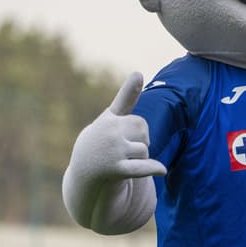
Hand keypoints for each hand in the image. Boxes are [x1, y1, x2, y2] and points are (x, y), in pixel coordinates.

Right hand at [62, 72, 166, 233]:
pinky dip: (152, 168)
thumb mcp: (109, 119)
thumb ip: (125, 99)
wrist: (83, 174)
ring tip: (122, 159)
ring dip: (140, 157)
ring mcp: (112, 151)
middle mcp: (109, 132)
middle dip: (141, 138)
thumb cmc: (100, 140)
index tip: (138, 75)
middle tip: (126, 147)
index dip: (131, 90)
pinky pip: (141, 167)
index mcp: (108, 119)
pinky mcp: (115, 170)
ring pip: (144, 149)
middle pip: (143, 129)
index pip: (124, 105)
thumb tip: (139, 72)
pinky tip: (162, 170)